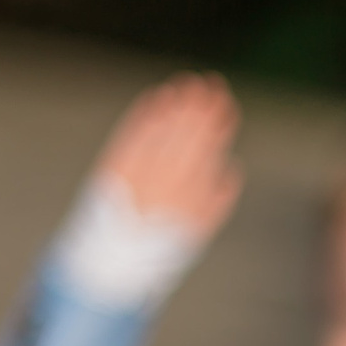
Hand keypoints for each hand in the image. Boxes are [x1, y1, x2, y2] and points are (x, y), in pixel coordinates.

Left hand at [90, 74, 243, 236]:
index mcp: (192, 198)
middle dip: (200, 107)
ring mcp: (139, 176)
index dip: (218, 123)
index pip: (210, 150)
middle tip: (210, 82)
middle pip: (187, 136)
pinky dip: (145, 115)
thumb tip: (232, 165)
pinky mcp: (114, 169)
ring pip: (162, 132)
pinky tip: (158, 97)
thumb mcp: (199, 233)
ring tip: (187, 84)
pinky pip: (132, 135)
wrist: (113, 263)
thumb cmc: (161, 246)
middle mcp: (167, 186)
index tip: (226, 102)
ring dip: (176, 105)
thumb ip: (219, 200)